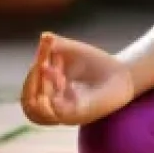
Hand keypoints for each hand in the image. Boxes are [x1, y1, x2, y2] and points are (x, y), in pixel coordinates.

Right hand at [20, 31, 135, 126]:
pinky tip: (63, 82)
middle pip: (30, 102)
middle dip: (34, 80)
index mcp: (48, 95)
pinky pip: (62, 116)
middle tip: (43, 62)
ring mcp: (67, 114)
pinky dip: (57, 101)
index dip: (31, 72)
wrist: (124, 74)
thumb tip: (44, 36)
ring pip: (41, 112)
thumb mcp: (74, 51)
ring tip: (52, 70)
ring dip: (45, 88)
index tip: (44, 51)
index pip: (29, 90)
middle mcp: (54, 108)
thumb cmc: (96, 64)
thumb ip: (58, 45)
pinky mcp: (82, 115)